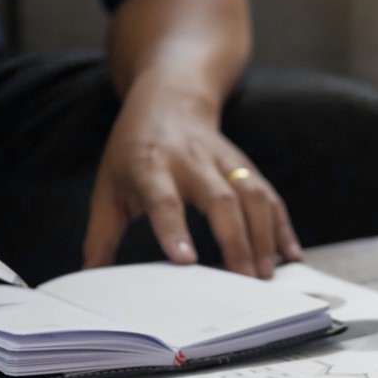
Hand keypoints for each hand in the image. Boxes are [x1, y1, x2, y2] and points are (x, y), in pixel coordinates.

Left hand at [82, 82, 300, 278]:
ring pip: (252, 196)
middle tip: (244, 280)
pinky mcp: (245, 166)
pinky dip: (282, 225)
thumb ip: (101, 233)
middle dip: (235, 240)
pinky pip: (269, 195)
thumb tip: (89, 276)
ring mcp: (224, 161)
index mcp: (150, 166)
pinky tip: (289, 255)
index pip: (163, 199)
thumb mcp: (108, 185)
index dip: (174, 228)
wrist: (170, 98)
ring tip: (266, 275)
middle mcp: (191, 161)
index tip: (185, 260)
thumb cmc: (135, 148)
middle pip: (220, 200)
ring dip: (264, 236)